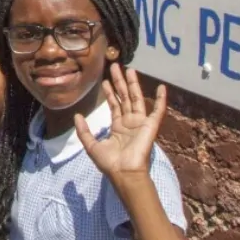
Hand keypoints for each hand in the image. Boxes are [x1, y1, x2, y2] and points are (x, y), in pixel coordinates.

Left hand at [82, 64, 168, 178]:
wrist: (124, 172)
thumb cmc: (109, 162)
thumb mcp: (91, 146)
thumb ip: (84, 131)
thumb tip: (77, 115)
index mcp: (117, 127)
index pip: (114, 105)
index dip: (109, 92)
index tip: (104, 80)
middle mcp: (129, 122)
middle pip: (124, 97)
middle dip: (120, 82)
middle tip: (115, 66)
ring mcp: (140, 123)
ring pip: (136, 99)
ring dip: (133, 84)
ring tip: (130, 70)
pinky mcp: (150, 126)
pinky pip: (158, 111)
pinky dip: (161, 99)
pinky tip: (162, 87)